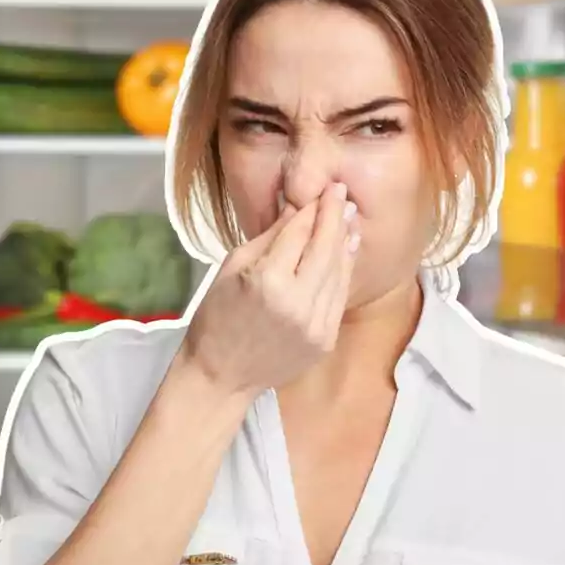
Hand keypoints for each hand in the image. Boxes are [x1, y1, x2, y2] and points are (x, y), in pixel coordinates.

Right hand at [181, 181, 359, 398]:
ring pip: (338, 272)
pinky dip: (344, 271)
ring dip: (345, 241)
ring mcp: (315, 325)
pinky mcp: (325, 340)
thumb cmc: (217, 317)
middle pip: (325, 249)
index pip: (298, 233)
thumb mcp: (232, 268)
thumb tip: (296, 207)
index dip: (313, 208)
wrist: (220, 376)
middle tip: (341, 193)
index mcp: (267, 281)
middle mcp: (297, 302)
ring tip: (348, 217)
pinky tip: (347, 251)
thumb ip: (269, 237)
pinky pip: (339, 297)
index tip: (325, 188)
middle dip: (334, 217)